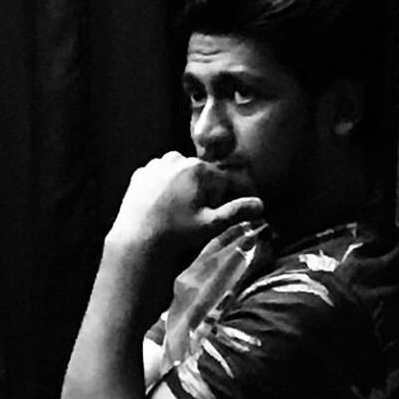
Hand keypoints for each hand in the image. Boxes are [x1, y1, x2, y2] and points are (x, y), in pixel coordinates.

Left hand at [109, 151, 262, 249]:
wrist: (137, 239)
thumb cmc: (177, 233)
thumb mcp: (211, 225)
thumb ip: (236, 212)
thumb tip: (261, 204)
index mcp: (197, 169)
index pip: (220, 180)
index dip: (219, 198)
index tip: (210, 214)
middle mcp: (176, 159)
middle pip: (199, 174)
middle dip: (201, 191)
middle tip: (192, 215)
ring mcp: (155, 165)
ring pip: (179, 173)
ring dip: (182, 186)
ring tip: (176, 211)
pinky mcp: (140, 174)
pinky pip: (159, 177)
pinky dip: (162, 187)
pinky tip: (160, 206)